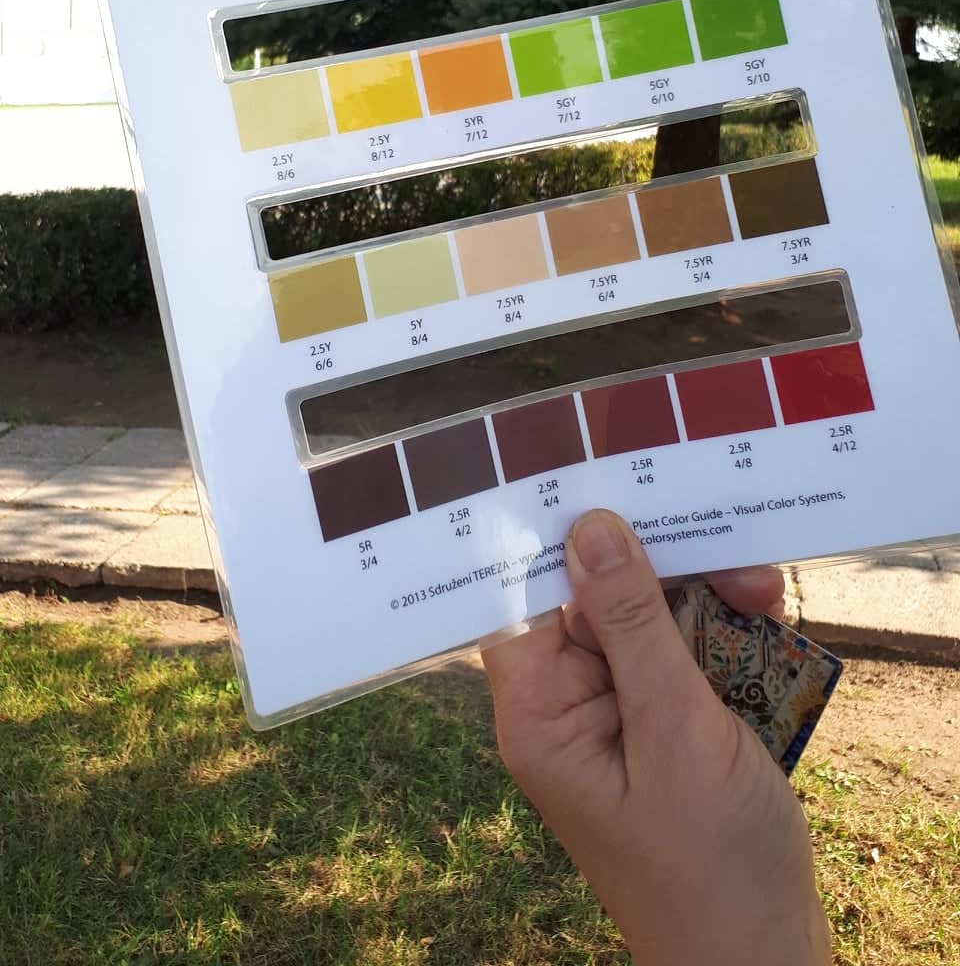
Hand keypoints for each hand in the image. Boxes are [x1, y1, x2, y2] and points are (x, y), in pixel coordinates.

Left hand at [482, 511, 830, 965]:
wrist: (765, 959)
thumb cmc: (710, 865)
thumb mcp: (674, 731)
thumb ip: (633, 626)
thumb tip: (589, 527)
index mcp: (540, 713)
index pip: (524, 594)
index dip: (556, 533)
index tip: (596, 470)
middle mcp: (568, 704)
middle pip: (594, 593)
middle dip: (661, 563)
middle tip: (730, 548)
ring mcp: (619, 712)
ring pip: (647, 612)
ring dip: (706, 592)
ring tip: (763, 592)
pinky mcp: (665, 721)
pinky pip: (682, 647)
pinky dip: (724, 629)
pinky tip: (766, 620)